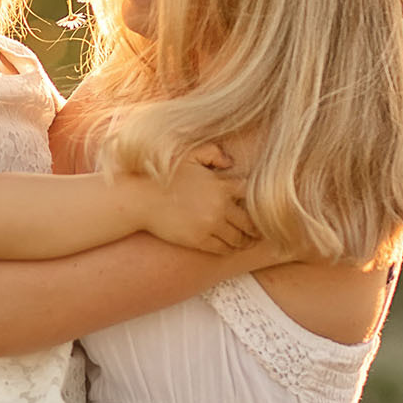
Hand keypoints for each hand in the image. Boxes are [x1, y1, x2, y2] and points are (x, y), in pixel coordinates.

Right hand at [135, 143, 255, 254]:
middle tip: (261, 233)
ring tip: (247, 243)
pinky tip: (231, 248)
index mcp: (221, 185)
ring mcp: (210, 225)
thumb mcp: (189, 154)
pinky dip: (229, 249)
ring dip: (244, 242)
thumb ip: (213, 153)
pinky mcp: (198, 240)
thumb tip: (230, 163)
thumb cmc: (164, 174)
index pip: (250, 195)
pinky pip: (222, 248)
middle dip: (256, 228)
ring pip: (238, 238)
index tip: (258, 207)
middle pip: (249, 222)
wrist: (142, 198)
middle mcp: (219, 206)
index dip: (256, 202)